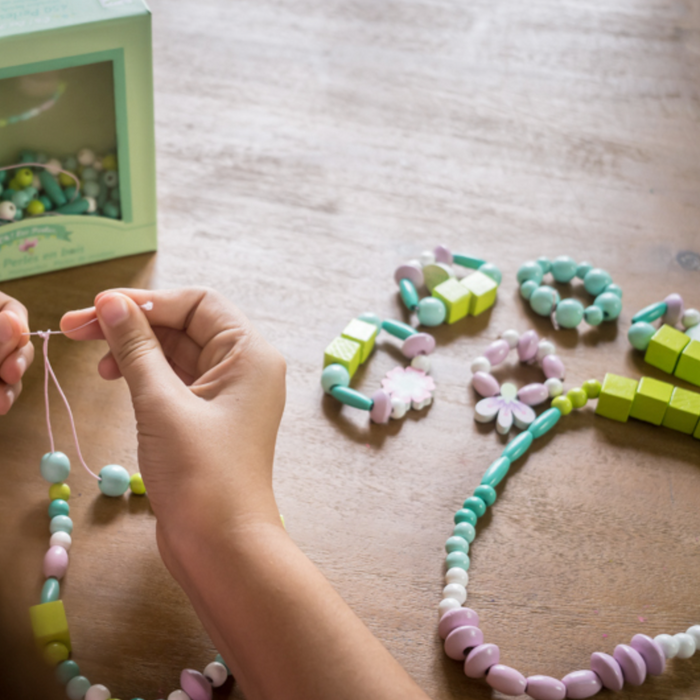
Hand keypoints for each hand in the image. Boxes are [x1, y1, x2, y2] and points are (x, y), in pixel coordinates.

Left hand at [0, 293, 33, 414]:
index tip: (14, 342)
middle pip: (14, 342)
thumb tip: (13, 323)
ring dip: (9, 385)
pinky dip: (3, 396)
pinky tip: (0, 406)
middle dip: (16, 360)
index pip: (8, 308)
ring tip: (1, 403)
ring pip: (9, 369)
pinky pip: (2, 388)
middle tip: (10, 375)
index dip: (17, 325)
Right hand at [60, 288, 286, 546]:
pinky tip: (116, 376)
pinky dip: (146, 374)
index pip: (198, 303)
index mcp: (251, 354)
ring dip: (136, 349)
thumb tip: (111, 304)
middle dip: (134, 323)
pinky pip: (177, 380)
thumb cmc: (201, 474)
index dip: (146, 301)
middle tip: (77, 328)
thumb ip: (136, 348)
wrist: (222, 546)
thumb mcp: (162, 403)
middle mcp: (245, 368)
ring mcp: (228, 394)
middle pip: (186, 325)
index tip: (97, 308)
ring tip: (97, 363)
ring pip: (178, 352)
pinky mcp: (209, 418)